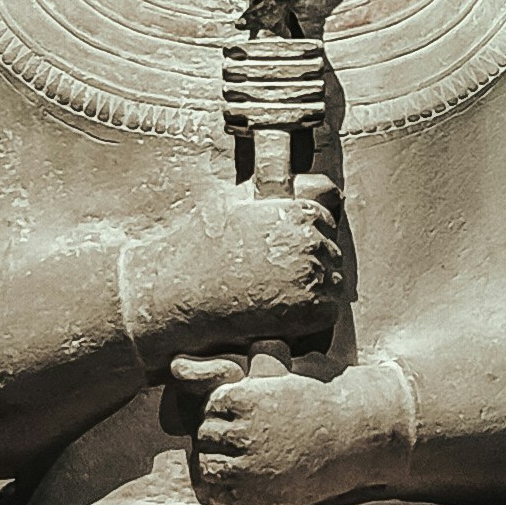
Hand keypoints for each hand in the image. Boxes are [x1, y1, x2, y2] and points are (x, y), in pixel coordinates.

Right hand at [122, 174, 343, 359]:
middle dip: (309, 265)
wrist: (174, 292)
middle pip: (331, 253)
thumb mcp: (235, 203)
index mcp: (298, 210)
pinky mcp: (309, 312)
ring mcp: (311, 276)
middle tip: (269, 278)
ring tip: (268, 295)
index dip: (302, 238)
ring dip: (311, 292)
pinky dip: (308, 318)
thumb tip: (317, 186)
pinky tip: (275, 312)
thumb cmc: (197, 247)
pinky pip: (327, 313)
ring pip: (332, 284)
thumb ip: (273, 189)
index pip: (325, 220)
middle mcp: (310, 239)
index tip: (277, 252)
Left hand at [173, 356, 401, 504]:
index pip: (211, 406)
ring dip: (218, 466)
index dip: (222, 413)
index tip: (236, 418)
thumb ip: (263, 362)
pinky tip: (239, 487)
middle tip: (237, 443)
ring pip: (208, 467)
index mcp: (244, 397)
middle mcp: (243, 431)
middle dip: (219, 439)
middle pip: (207, 436)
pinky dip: (224, 493)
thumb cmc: (328, 400)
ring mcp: (249, 466)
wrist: (359, 436)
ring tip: (235, 465)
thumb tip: (229, 353)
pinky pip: (222, 497)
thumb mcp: (292, 369)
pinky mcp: (260, 495)